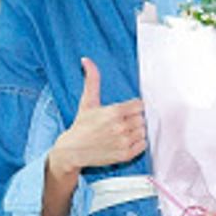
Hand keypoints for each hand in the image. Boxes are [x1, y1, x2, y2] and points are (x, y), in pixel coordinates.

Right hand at [46, 58, 145, 178]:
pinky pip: (143, 145)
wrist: (72, 151)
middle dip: (133, 119)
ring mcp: (123, 142)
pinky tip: (124, 141)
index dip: (133, 107)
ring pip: (143, 131)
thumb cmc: (81, 125)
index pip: (139, 105)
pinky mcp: (125, 155)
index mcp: (114, 112)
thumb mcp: (87, 102)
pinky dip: (137, 143)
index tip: (125, 111)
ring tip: (122, 132)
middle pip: (142, 118)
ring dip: (136, 131)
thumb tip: (86, 60)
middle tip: (122, 122)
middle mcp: (120, 127)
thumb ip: (92, 80)